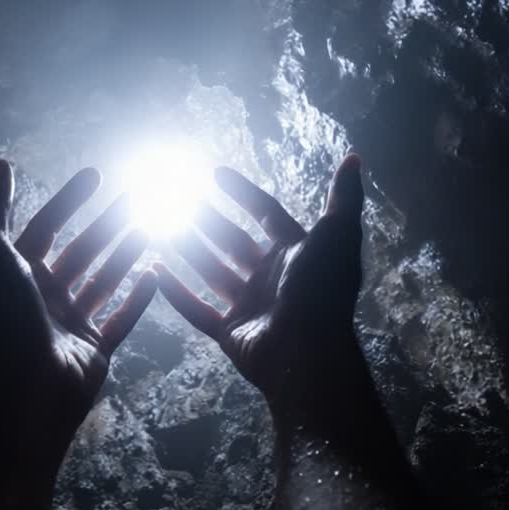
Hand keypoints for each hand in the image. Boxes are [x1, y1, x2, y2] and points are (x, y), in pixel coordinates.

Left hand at [0, 160, 156, 508]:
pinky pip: (122, 318)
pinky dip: (139, 297)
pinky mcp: (95, 349)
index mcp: (15, 274)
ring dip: (124, 253)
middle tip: (135, 197)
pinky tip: (158, 273)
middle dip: (105, 224)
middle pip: (80, 250)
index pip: (44, 226)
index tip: (95, 174)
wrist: (24, 392)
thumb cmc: (5, 319)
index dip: (67, 199)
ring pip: (103, 279)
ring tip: (151, 226)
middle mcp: (43, 295)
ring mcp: (70, 323)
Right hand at [156, 154, 368, 427]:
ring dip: (190, 249)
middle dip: (209, 220)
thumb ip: (344, 198)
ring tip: (161, 227)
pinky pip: (197, 309)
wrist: (308, 351)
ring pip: (212, 271)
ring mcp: (249, 305)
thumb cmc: (321, 289)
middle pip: (234, 241)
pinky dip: (176, 292)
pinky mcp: (230, 331)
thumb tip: (354, 159)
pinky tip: (155, 271)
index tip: (215, 173)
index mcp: (296, 253)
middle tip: (179, 199)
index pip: (266, 213)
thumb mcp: (338, 235)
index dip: (243, 192)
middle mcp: (272, 277)